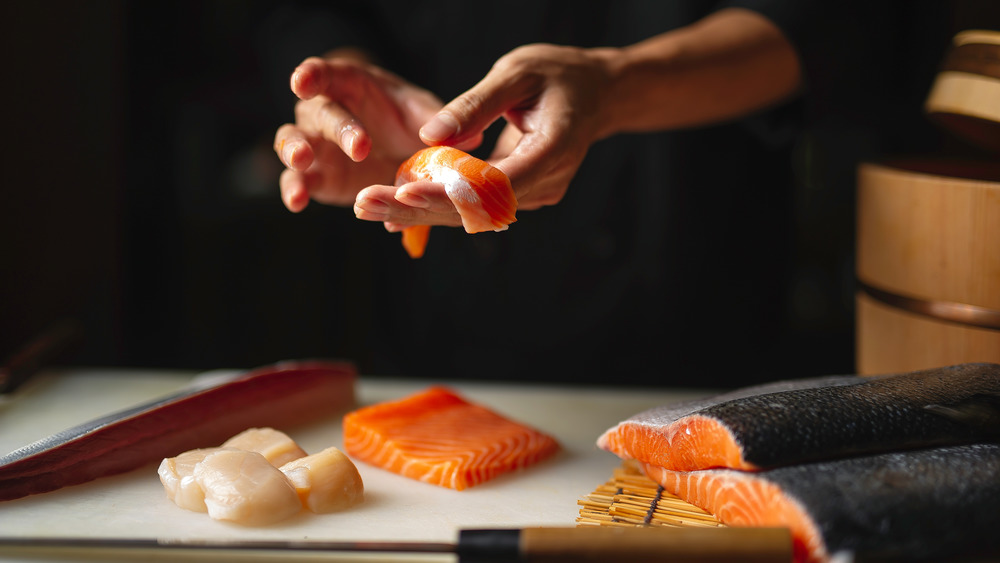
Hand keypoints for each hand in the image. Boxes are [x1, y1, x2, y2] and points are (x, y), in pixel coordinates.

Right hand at [273, 55, 449, 211]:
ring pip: (291, 142)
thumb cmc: (409, 121)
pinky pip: (298, 180)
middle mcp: (325, 111)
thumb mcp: (427, 115)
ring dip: (294, 151)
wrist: (402, 154)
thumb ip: (441, 122)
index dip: (312, 75)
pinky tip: (298, 201)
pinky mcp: (318, 176)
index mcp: (350, 85)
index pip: (325, 73)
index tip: (302, 81)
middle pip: (318, 112)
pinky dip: (295, 189)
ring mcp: (316, 145)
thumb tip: (471, 137)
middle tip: (360, 148)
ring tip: (303, 162)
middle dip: (337, 127)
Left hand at [353, 43, 617, 228]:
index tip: (405, 192)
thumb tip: (430, 137)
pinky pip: (477, 204)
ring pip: (473, 213)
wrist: (597, 94)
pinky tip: (397, 203)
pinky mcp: (523, 195)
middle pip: (477, 209)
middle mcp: (547, 182)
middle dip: (419, 209)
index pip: (496, 185)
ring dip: (421, 211)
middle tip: (366, 205)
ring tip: (368, 207)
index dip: (450, 193)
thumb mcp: (517, 72)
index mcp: (553, 150)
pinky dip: (439, 202)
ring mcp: (537, 194)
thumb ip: (476, 105)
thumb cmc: (559, 74)